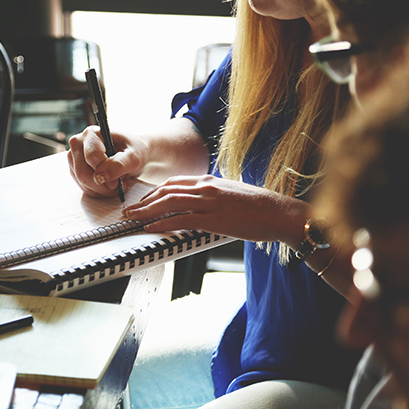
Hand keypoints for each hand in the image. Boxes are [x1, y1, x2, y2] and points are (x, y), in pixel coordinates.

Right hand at [67, 126, 148, 197]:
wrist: (132, 153)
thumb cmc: (134, 151)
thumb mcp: (134, 157)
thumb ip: (119, 165)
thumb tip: (100, 176)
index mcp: (92, 133)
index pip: (91, 157)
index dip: (105, 173)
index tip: (118, 182)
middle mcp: (79, 143)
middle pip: (83, 173)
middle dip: (102, 185)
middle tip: (118, 187)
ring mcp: (74, 156)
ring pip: (82, 182)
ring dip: (101, 190)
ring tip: (116, 185)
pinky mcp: (75, 169)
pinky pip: (83, 187)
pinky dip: (98, 191)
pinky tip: (109, 186)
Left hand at [122, 175, 307, 244]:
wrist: (278, 212)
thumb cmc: (258, 206)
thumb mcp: (230, 194)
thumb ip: (211, 196)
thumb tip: (198, 204)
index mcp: (209, 181)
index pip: (173, 183)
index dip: (154, 192)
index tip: (143, 200)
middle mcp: (206, 187)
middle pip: (166, 191)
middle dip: (144, 201)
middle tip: (130, 210)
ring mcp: (209, 202)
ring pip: (169, 203)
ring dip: (146, 211)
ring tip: (133, 218)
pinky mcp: (214, 218)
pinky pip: (182, 220)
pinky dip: (163, 223)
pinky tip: (151, 228)